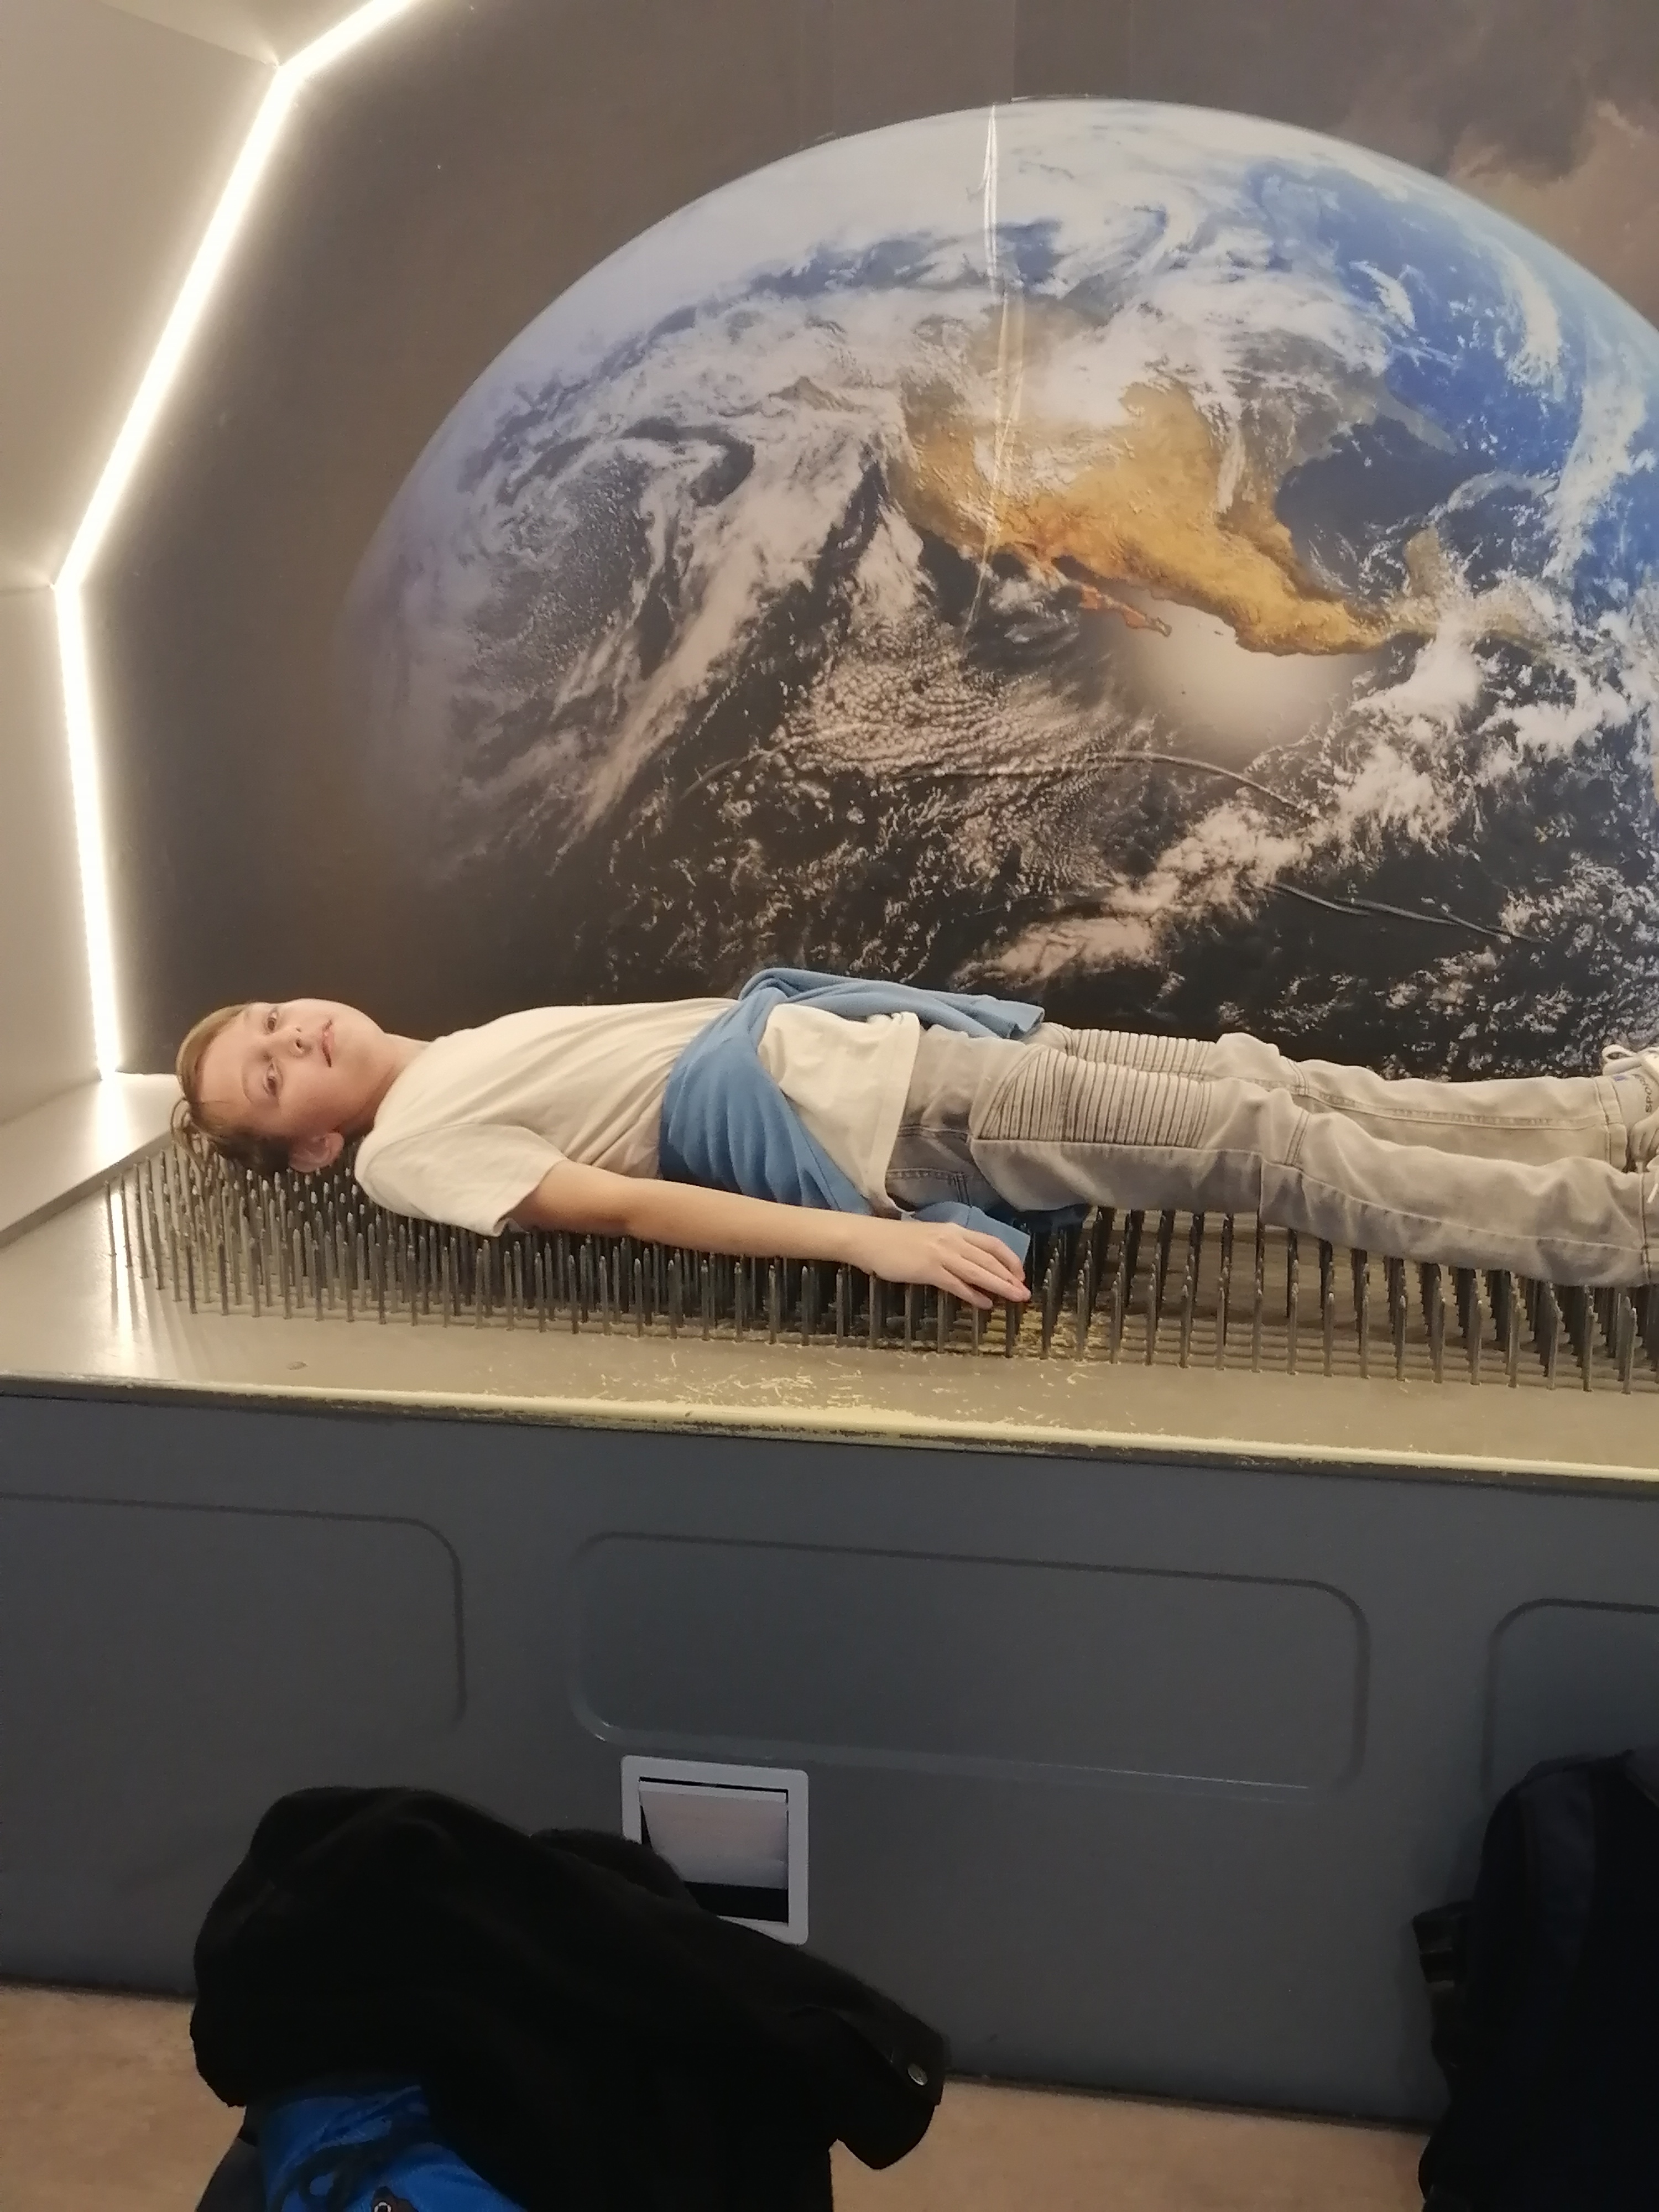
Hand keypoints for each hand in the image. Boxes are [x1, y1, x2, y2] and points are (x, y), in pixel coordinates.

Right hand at [847, 1217, 1030, 1308]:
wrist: (867, 1238)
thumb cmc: (894, 1240)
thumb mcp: (929, 1238)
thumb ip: (949, 1248)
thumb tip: (968, 1265)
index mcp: (953, 1230)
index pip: (991, 1243)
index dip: (1009, 1259)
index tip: (1020, 1273)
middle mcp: (951, 1240)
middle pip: (989, 1259)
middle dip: (1010, 1277)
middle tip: (1025, 1293)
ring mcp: (940, 1254)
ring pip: (978, 1271)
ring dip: (999, 1286)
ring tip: (1015, 1298)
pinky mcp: (928, 1270)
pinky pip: (956, 1284)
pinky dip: (973, 1295)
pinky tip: (984, 1304)